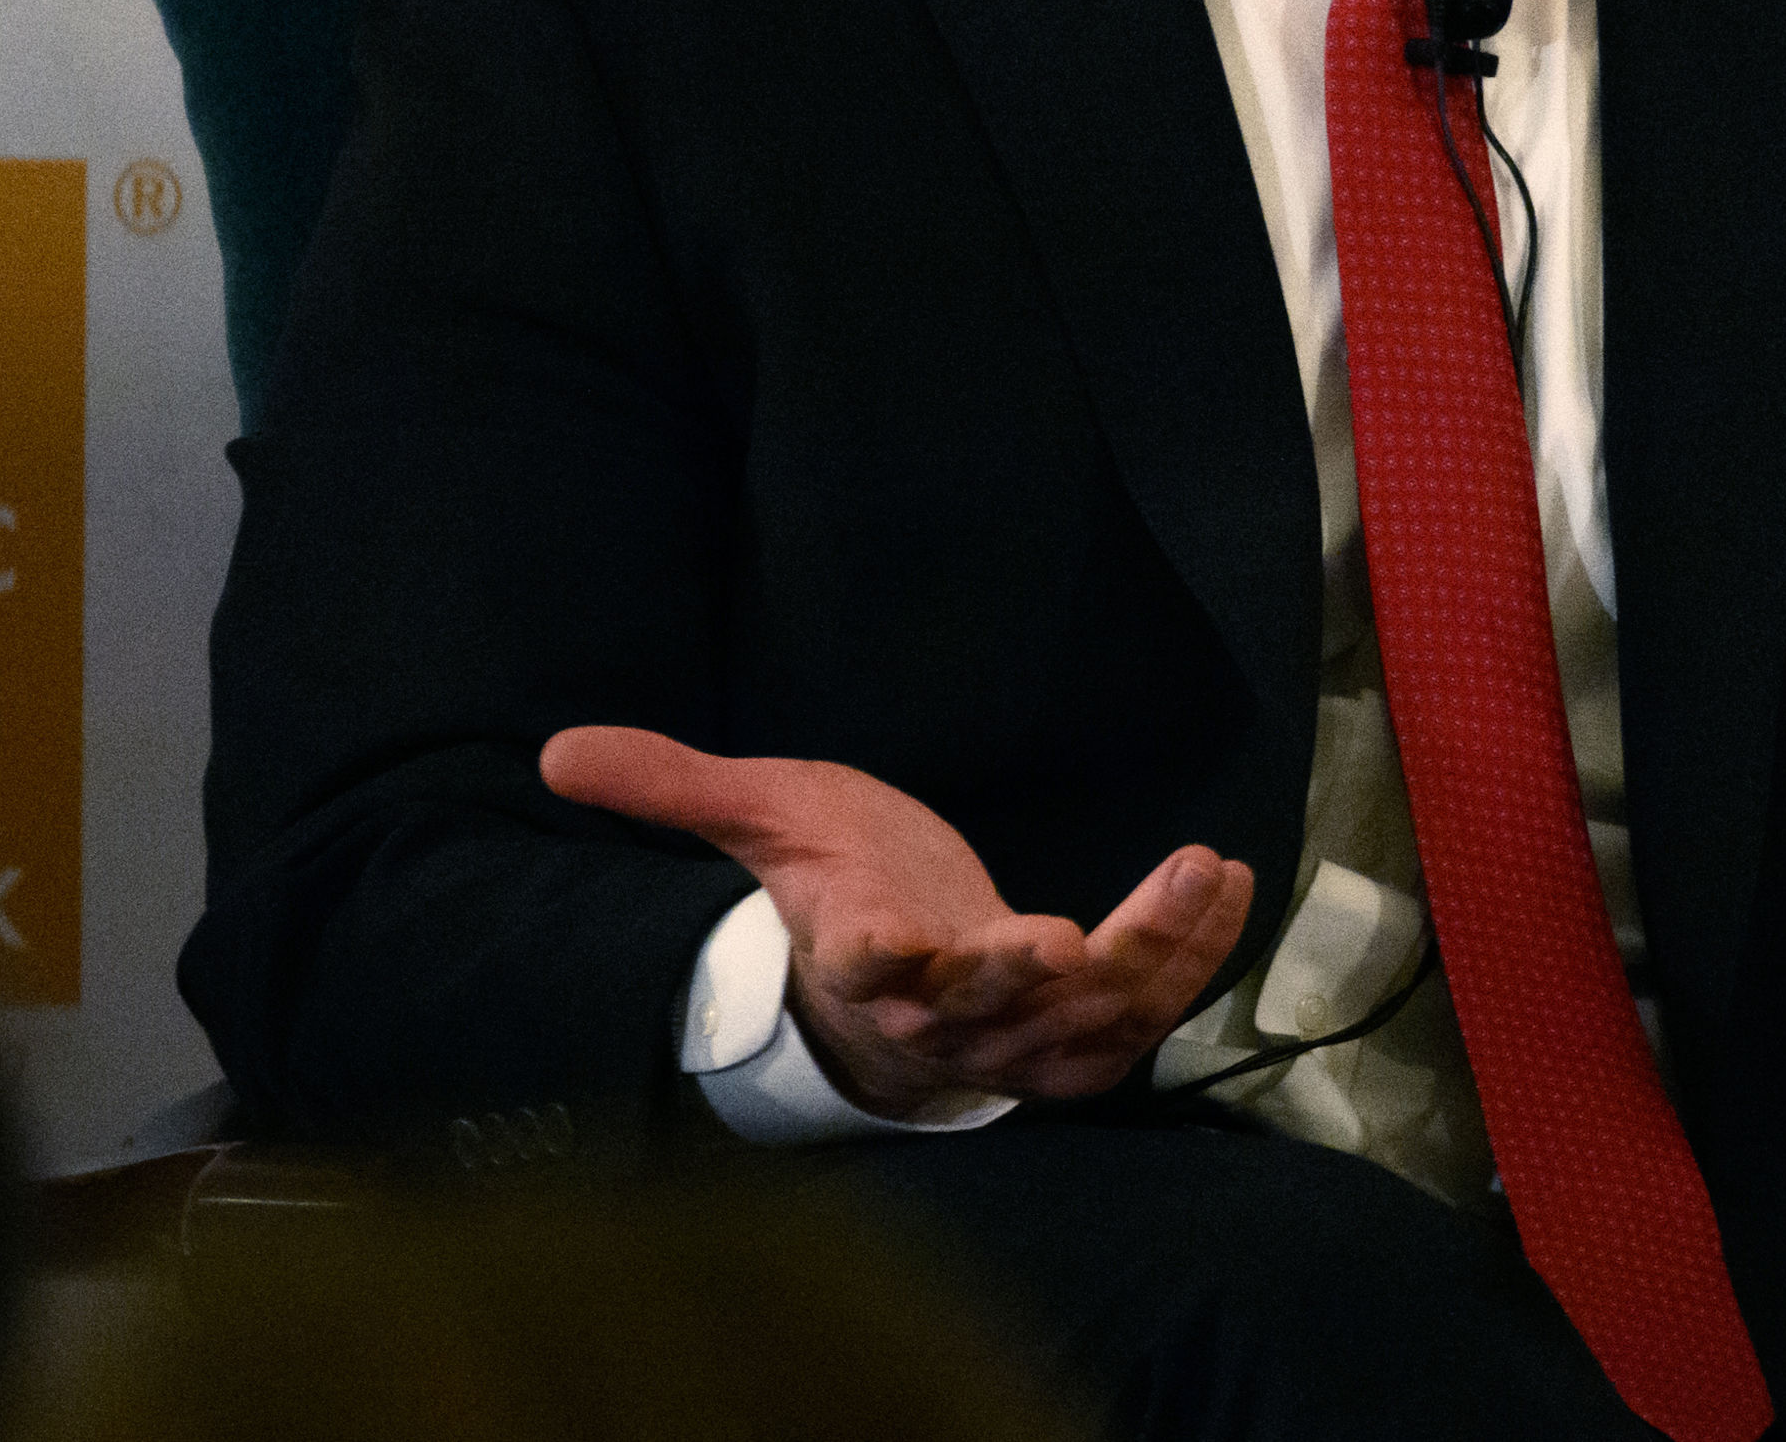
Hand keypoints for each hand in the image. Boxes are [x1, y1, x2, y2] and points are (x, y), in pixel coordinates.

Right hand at [539, 726, 1253, 1119]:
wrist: (901, 968)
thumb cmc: (835, 884)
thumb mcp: (762, 819)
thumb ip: (673, 785)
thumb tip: (556, 750)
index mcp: (858, 958)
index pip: (861, 971)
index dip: (875, 960)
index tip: (883, 937)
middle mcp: (941, 1014)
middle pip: (977, 1014)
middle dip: (1017, 981)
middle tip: (1056, 940)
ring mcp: (1018, 1035)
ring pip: (1082, 1021)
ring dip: (1146, 955)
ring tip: (1194, 874)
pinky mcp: (1081, 1032)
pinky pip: (1147, 1008)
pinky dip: (1192, 953)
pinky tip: (1228, 880)